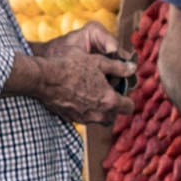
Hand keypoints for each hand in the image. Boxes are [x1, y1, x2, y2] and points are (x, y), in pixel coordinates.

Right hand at [18, 28, 133, 128]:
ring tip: (92, 93)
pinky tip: (78, 96)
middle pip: (114, 116)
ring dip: (100, 109)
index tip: (122, 90)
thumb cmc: (73, 67)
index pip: (129, 107)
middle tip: (107, 91)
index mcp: (109, 100)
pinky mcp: (72, 119)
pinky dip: (86, 110)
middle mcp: (99, 114)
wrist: (46, 78)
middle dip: (114, 106)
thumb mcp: (99, 62)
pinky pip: (85, 118)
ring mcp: (85, 118)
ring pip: (100, 118)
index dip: (128, 98)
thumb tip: (133, 68)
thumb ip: (119, 67)